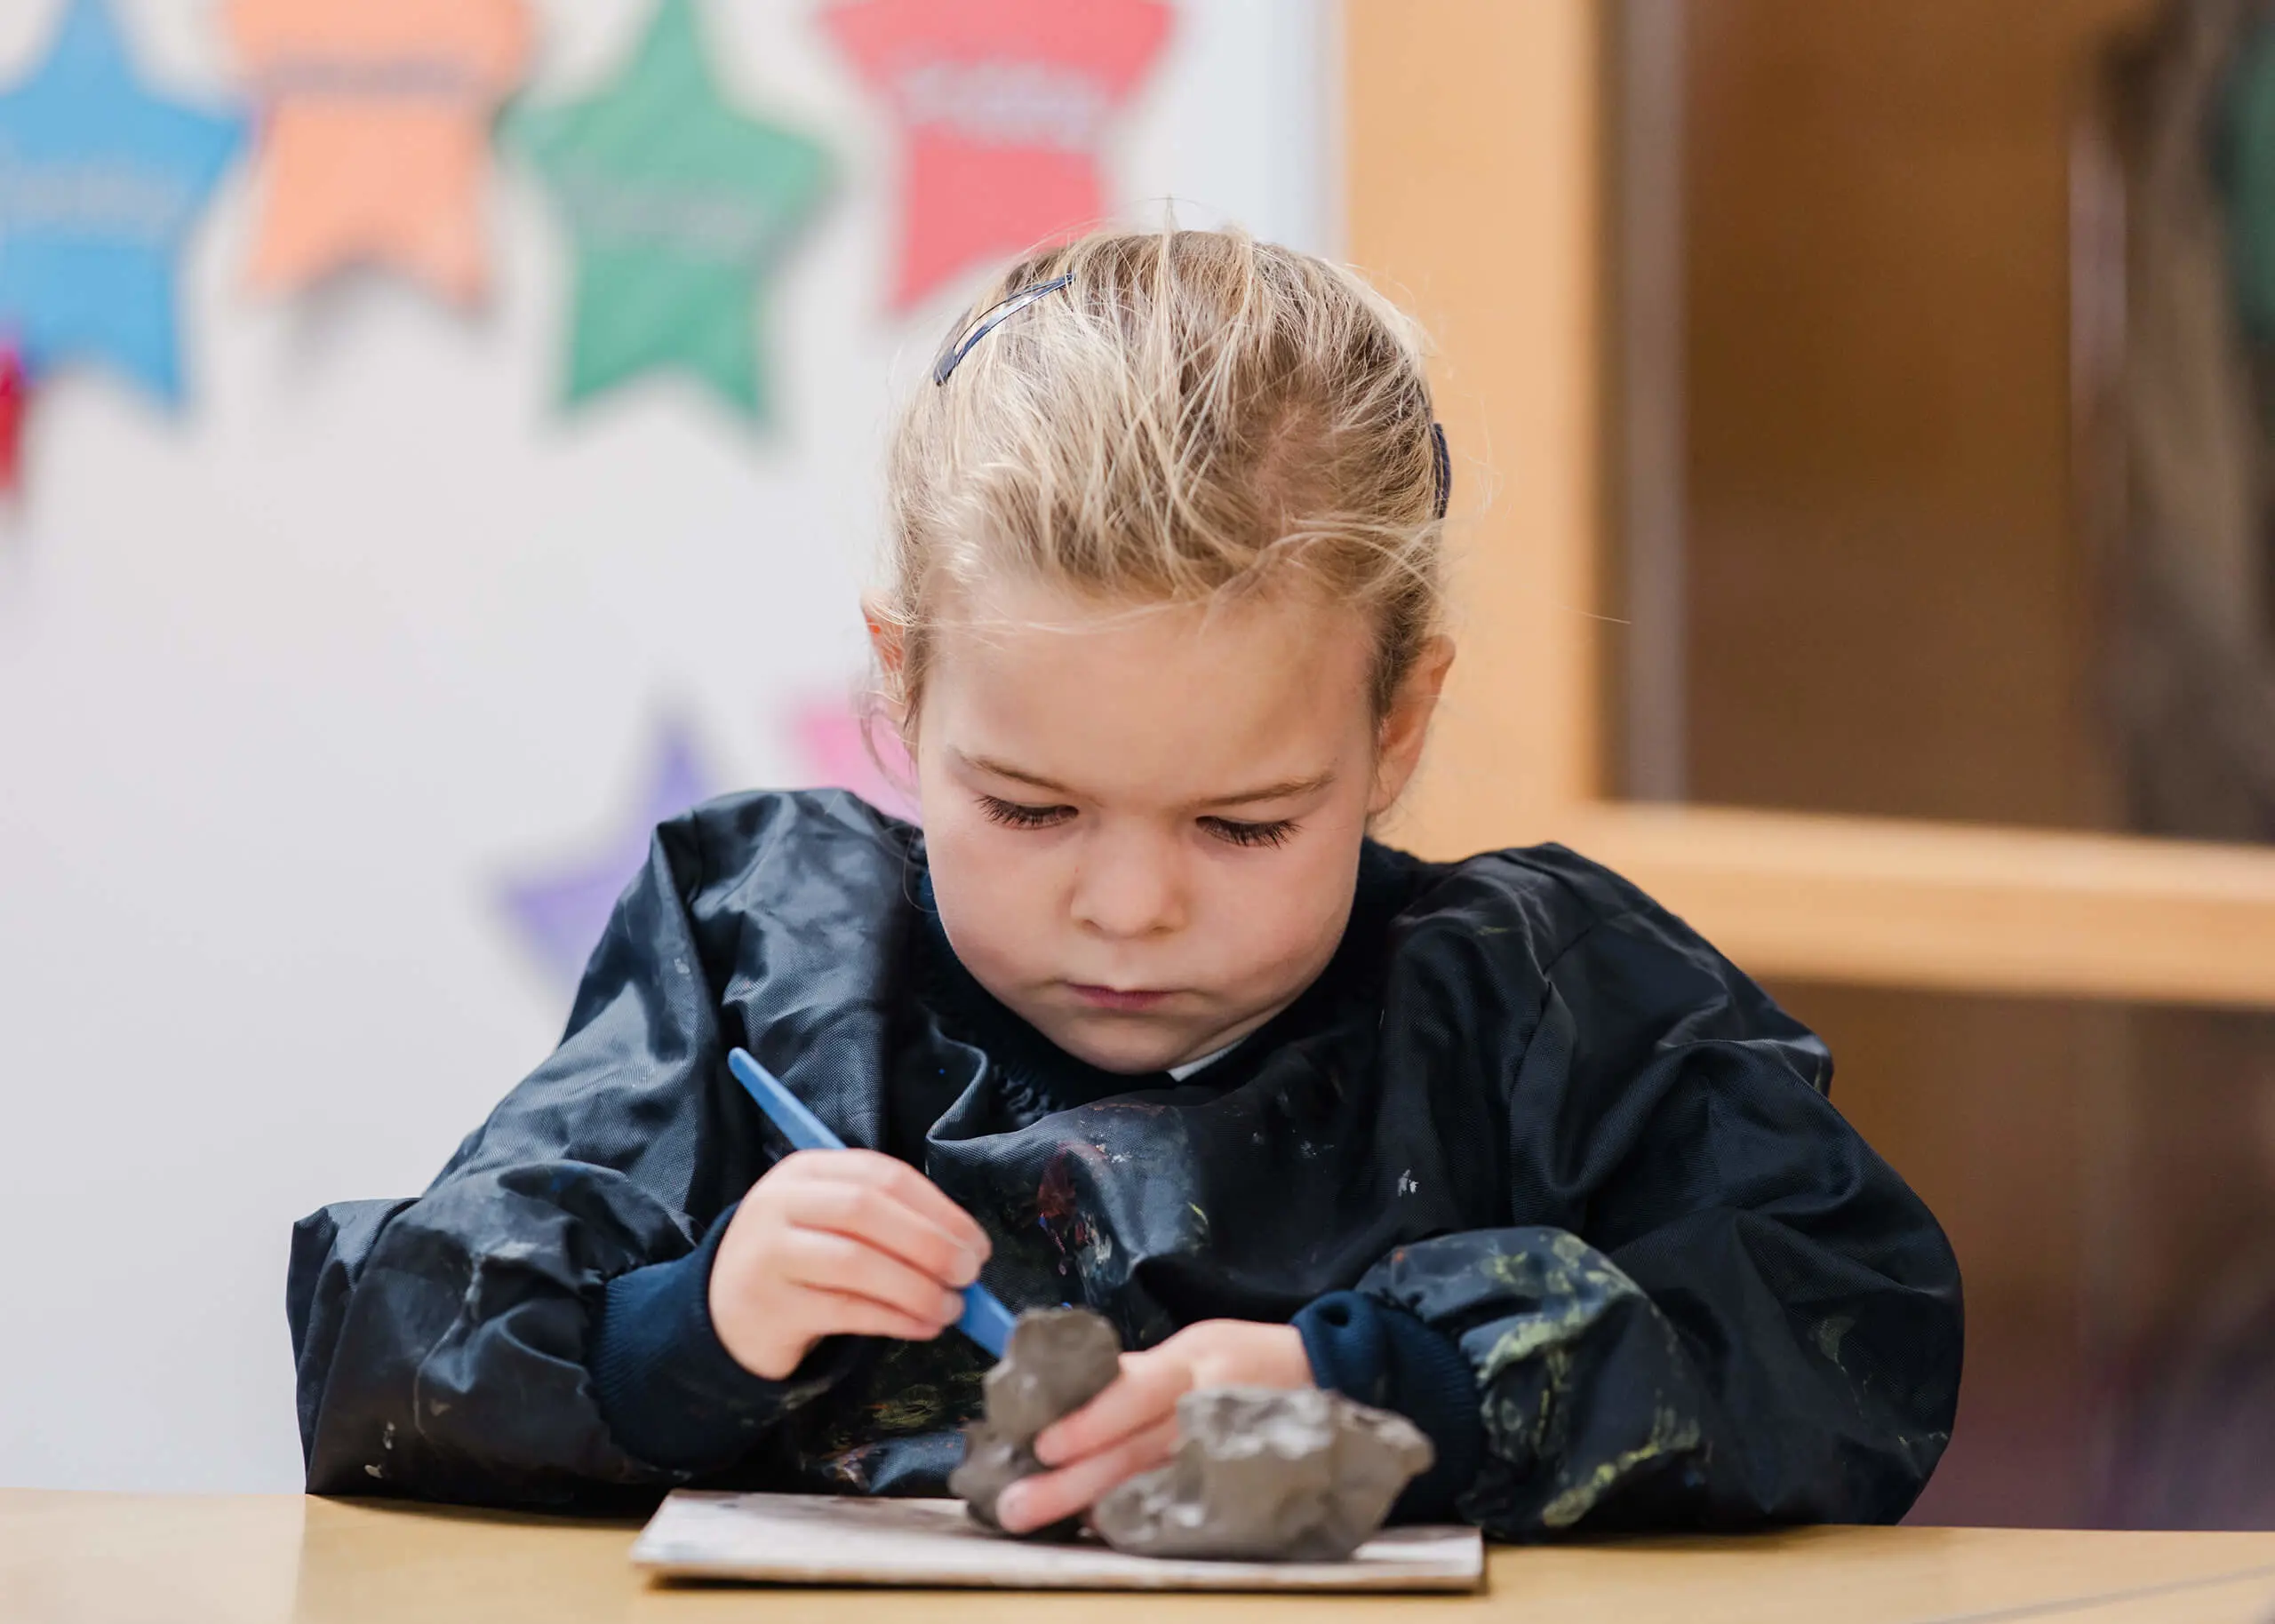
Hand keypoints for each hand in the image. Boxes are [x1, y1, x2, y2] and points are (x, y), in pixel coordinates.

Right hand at [708, 1149, 991, 1380]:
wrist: (724, 1313)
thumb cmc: (798, 1261)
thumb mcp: (829, 1221)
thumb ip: (887, 1221)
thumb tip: (964, 1248)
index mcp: (806, 1169)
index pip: (883, 1174)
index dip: (939, 1208)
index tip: (977, 1243)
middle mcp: (781, 1202)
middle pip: (868, 1210)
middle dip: (931, 1242)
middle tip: (969, 1274)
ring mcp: (769, 1253)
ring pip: (857, 1262)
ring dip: (918, 1287)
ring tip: (952, 1307)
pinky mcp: (770, 1305)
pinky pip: (846, 1310)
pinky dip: (895, 1318)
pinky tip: (924, 1326)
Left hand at [994, 1319, 1313, 1533]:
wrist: (1324, 1374)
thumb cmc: (1244, 1356)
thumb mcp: (1193, 1345)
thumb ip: (1137, 1372)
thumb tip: (1067, 1390)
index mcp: (1193, 1366)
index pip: (1136, 1392)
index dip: (1089, 1421)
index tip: (1043, 1446)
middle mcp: (1207, 1412)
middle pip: (1133, 1454)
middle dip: (1070, 1485)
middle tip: (1017, 1507)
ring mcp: (1223, 1458)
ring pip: (1152, 1490)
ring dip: (1095, 1509)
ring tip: (1049, 1523)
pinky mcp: (1234, 1492)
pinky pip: (1178, 1512)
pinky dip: (1136, 1521)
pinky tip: (1101, 1529)